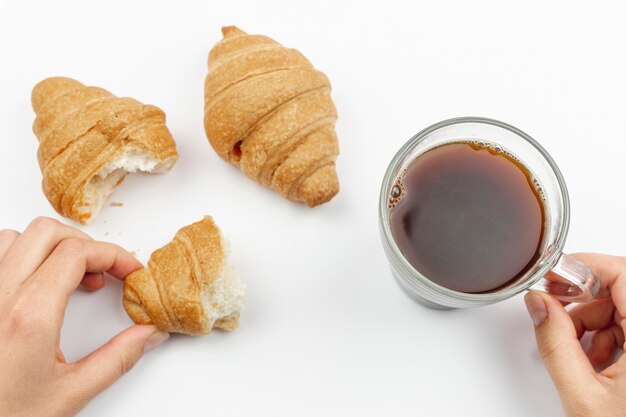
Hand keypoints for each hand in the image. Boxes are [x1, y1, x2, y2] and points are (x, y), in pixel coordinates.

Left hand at [0, 217, 169, 416]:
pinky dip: (20, 257)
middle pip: (48, 232)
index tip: (129, 271)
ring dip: (50, 248)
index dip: (113, 255)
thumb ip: (118, 358)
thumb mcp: (71, 393)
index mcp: (30, 315)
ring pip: (16, 238)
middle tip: (103, 272)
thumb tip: (149, 334)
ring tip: (68, 277)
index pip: (78, 253)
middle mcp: (0, 296)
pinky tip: (36, 284)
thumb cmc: (4, 416)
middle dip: (85, 245)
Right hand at [525, 253, 625, 416]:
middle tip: (554, 310)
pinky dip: (610, 339)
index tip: (556, 274)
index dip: (587, 266)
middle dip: (584, 300)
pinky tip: (596, 362)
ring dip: (594, 322)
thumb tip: (539, 305)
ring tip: (576, 351)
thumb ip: (555, 343)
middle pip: (623, 290)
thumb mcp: (582, 395)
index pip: (625, 274)